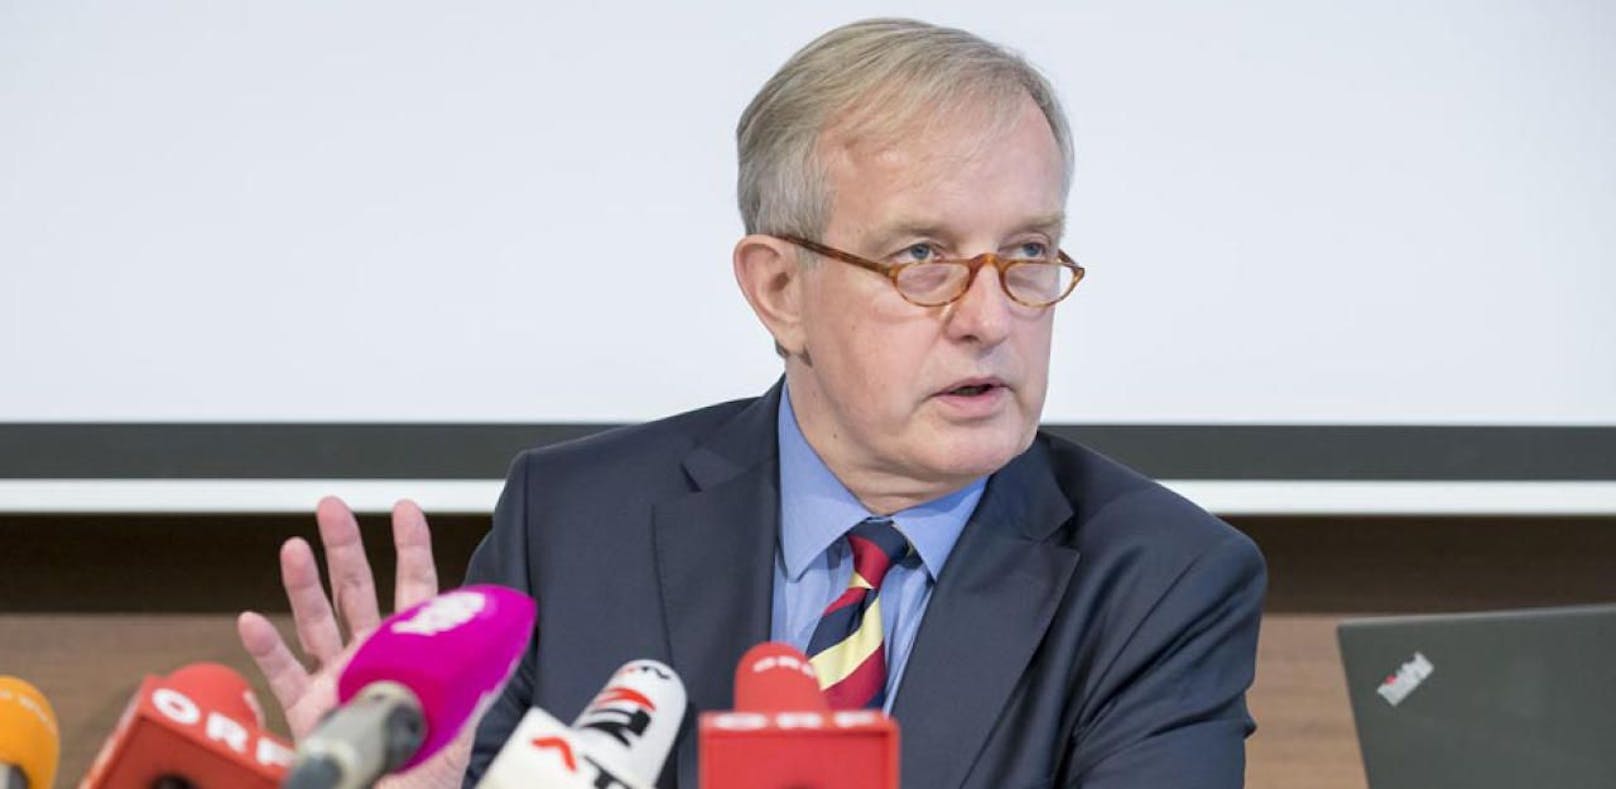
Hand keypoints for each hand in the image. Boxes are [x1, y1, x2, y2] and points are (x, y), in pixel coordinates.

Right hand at [237, 496, 470, 787]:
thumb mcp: (461, 713)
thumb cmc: (430, 765)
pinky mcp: (307, 709)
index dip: (411, 546)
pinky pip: (283, 674)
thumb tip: (495, 634)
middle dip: (345, 545)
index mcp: (411, 650)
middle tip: (332, 505)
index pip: (416, 586)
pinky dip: (266, 648)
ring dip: (303, 583)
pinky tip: (252, 620)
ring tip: (293, 547)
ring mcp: (335, 678)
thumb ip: (471, 672)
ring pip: (316, 620)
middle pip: (356, 589)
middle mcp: (370, 654)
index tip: (405, 508)